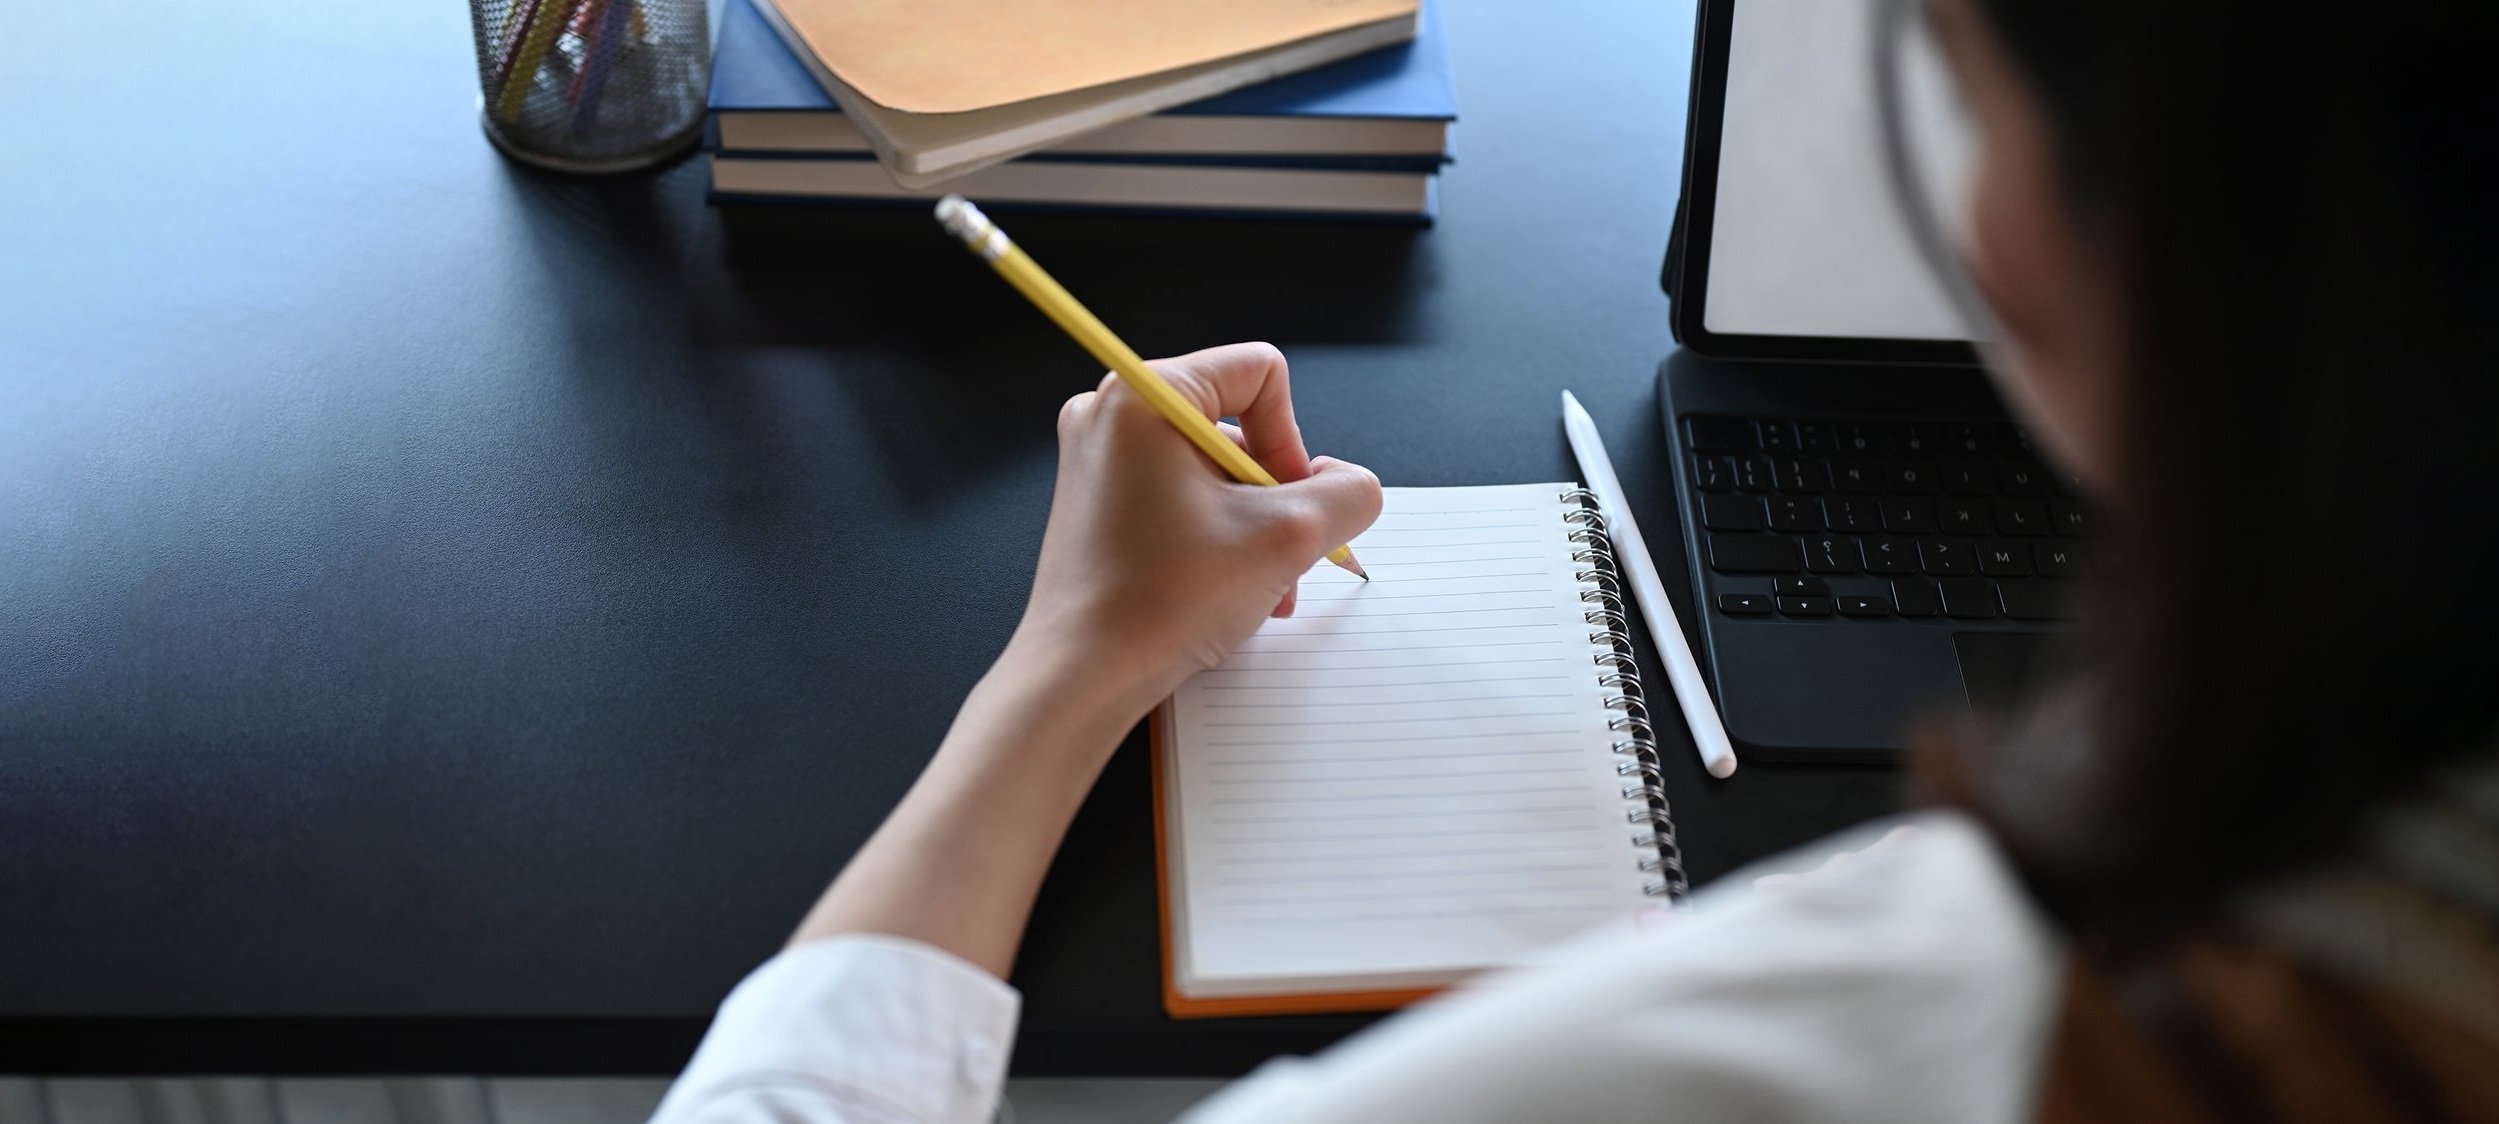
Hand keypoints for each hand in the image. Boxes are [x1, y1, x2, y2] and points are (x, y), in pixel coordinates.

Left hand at [1001, 341, 1382, 720]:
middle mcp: (1112, 413)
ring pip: (1212, 468)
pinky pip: (1179, 495)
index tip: (1285, 505)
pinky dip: (1214, 535)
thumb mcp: (1286, 540)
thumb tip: (1351, 484)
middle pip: (1238, 425)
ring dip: (1251, 526)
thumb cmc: (1162, 603)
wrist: (1081, 676)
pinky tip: (1224, 590)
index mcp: (1145, 396)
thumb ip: (1346, 495)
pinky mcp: (1096, 500)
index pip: (1259, 373)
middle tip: (1280, 558)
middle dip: (1274, 496)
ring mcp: (1099, 458)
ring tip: (1259, 588)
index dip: (1292, 439)